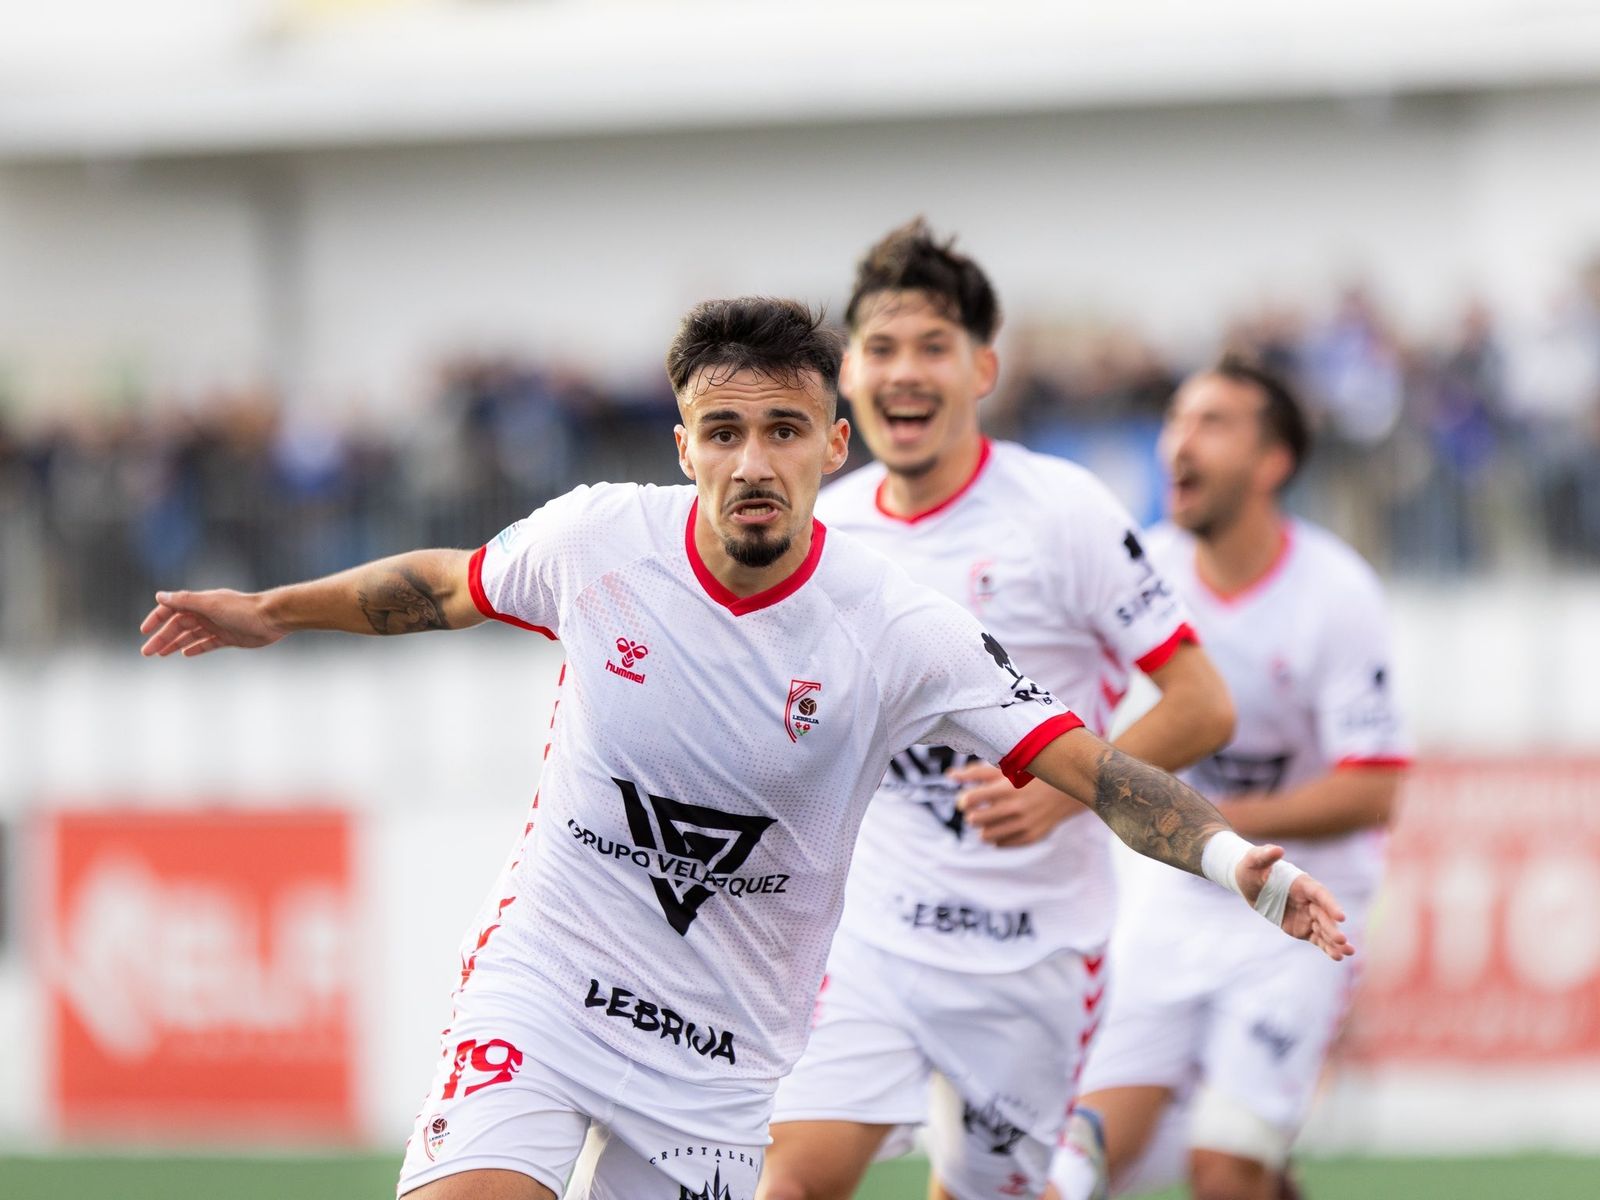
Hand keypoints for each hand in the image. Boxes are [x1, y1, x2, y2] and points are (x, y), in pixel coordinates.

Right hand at [139, 589, 283, 656]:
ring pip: (190, 636)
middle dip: (162, 638)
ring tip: (161, 654)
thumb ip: (185, 600)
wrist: (272, 618)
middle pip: (178, 626)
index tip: (144, 631)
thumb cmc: (242, 609)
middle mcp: (207, 613)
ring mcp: (217, 625)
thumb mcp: (210, 604)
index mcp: (200, 603)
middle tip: (147, 652)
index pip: (171, 609)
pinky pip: (207, 643)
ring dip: (175, 644)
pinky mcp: (228, 637)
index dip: (156, 618)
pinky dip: (196, 648)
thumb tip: (159, 595)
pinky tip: (185, 654)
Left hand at [951, 762, 1090, 847]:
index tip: (966, 799)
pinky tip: (1002, 825)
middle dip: (971, 815)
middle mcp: (1015, 808)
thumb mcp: (1005, 770)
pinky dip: (997, 836)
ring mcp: (1024, 825)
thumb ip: (976, 773)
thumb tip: (949, 775)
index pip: (969, 800)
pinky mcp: (1031, 837)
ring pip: (985, 836)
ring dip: (982, 828)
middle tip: (976, 810)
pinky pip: (1001, 844)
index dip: (963, 801)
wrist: (1066, 790)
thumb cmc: (1030, 775)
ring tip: (988, 819)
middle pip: (974, 820)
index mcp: (1006, 788)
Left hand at [1235, 844, 1353, 960]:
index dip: (1330, 904)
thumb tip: (1277, 849)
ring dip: (1335, 941)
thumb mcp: (1253, 860)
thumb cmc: (1251, 867)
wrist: (1248, 882)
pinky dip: (1326, 947)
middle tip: (1342, 940)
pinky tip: (1337, 957)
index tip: (1341, 916)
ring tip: (1347, 953)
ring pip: (1324, 929)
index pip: (1320, 894)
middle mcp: (1308, 899)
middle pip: (1324, 915)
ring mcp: (1307, 914)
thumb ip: (1265, 856)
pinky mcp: (1302, 927)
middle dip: (1333, 928)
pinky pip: (1316, 938)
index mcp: (1302, 883)